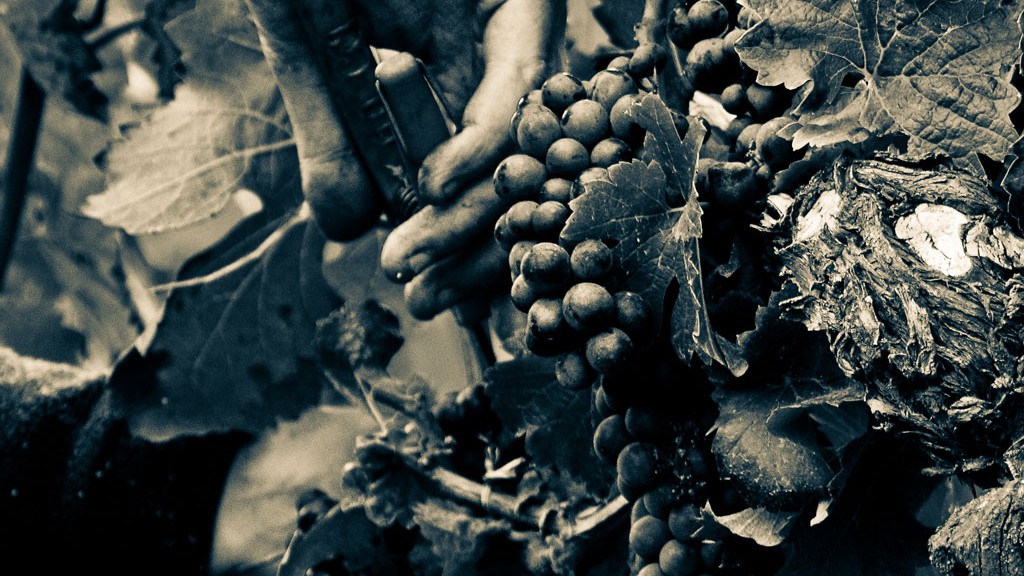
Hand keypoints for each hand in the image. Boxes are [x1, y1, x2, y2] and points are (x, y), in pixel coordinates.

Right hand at [245, 0, 564, 318]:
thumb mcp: (307, 54)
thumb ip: (329, 137)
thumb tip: (342, 232)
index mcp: (433, 75)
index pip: (450, 174)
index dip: (439, 238)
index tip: (413, 288)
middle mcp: (480, 61)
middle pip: (495, 172)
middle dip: (462, 241)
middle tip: (431, 303)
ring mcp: (507, 36)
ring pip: (513, 143)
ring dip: (472, 209)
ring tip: (424, 261)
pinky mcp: (526, 9)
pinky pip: (519, 83)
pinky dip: (484, 136)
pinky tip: (443, 179)